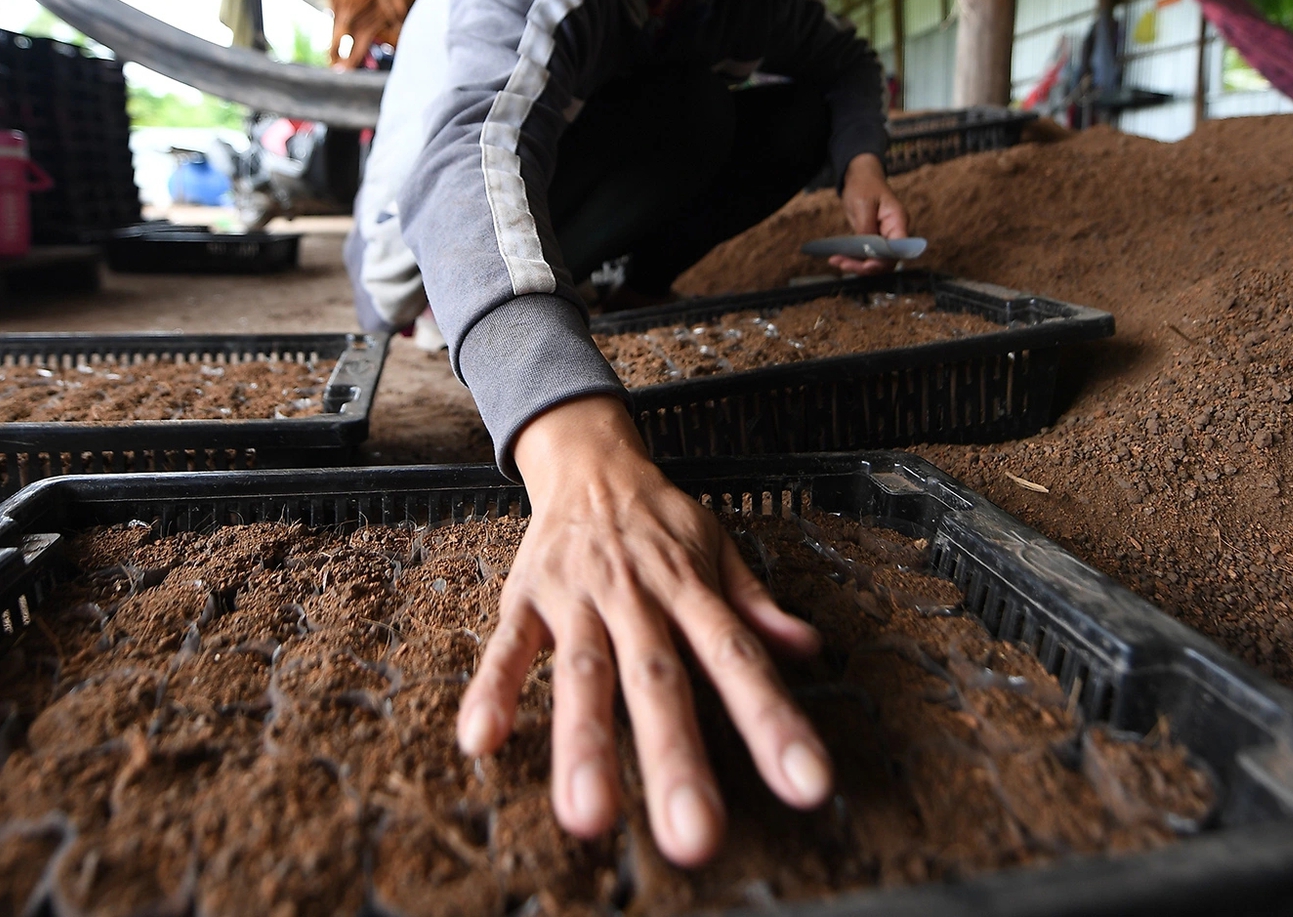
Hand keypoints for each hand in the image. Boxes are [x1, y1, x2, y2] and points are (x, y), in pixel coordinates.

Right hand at [456, 395, 829, 865]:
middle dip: (675, 757)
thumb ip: (757, 606)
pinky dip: (493, 690)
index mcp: (690, 589)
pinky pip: (507, 648)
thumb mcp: (720, 551)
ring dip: (584, 742)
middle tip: (694, 832)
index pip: (739, 658)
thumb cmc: (661, 521)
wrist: (590, 460)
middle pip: (658, 679)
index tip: (806, 784)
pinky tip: (482, 740)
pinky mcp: (527, 599)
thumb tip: (809, 649)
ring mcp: (578, 598)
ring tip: (588, 815)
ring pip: (583, 674)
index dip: (774, 721)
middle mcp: (637, 597)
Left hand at [831, 152, 909, 273]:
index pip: (898, 249)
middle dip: (866, 266)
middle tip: (843, 265)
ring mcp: (884, 236)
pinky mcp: (873, 239)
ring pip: (875, 260)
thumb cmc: (864, 184)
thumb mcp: (862, 203)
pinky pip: (866, 255)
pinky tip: (838, 258)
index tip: (866, 265)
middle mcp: (894, 232)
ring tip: (836, 261)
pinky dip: (853, 259)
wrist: (860, 175)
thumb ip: (866, 227)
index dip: (884, 261)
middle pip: (887, 259)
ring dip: (857, 265)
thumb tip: (866, 250)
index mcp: (898, 221)